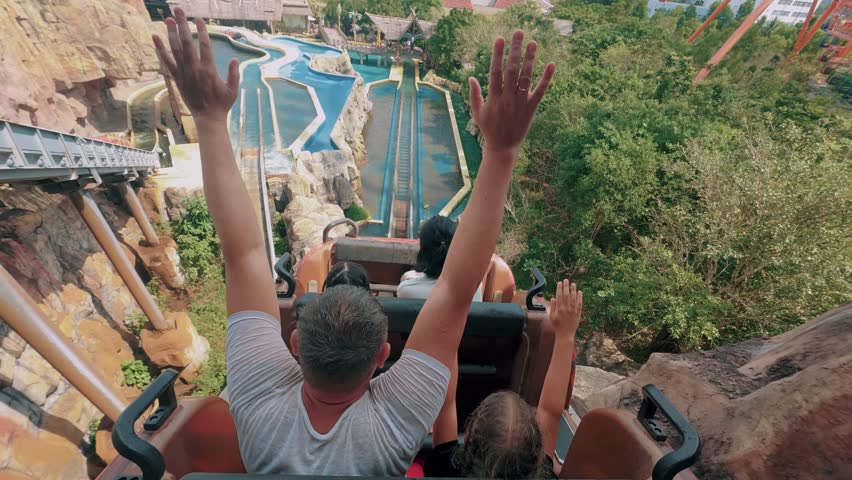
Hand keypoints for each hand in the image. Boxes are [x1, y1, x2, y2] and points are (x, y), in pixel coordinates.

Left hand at [152, 8, 238, 123]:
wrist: (208, 118)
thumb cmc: (222, 104)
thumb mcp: (233, 90)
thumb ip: (234, 74)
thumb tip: (235, 59)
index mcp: (209, 70)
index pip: (204, 46)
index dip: (200, 31)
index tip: (197, 19)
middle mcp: (194, 69)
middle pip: (186, 42)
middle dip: (181, 25)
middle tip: (178, 10)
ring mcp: (184, 73)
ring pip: (175, 49)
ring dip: (170, 33)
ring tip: (167, 19)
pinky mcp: (177, 78)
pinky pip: (167, 61)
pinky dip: (160, 49)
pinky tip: (155, 37)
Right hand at [469, 30, 554, 154]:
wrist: (502, 147)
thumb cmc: (489, 129)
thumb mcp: (478, 112)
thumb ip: (475, 94)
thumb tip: (471, 78)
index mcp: (493, 97)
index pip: (495, 71)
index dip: (497, 54)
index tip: (500, 39)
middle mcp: (507, 98)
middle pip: (511, 69)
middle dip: (515, 50)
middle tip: (519, 33)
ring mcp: (520, 103)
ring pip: (526, 77)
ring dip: (530, 59)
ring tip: (533, 43)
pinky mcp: (531, 108)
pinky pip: (540, 91)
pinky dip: (546, 78)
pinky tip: (551, 65)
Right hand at [548, 280, 581, 337]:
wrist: (565, 334)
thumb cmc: (556, 326)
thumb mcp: (551, 317)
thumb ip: (552, 307)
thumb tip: (553, 298)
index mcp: (559, 309)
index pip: (559, 296)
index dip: (559, 288)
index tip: (559, 283)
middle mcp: (566, 308)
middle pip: (566, 295)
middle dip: (566, 287)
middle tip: (566, 280)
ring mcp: (573, 311)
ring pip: (573, 298)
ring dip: (573, 290)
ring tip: (573, 284)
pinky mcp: (578, 313)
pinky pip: (579, 304)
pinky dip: (580, 297)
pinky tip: (580, 292)